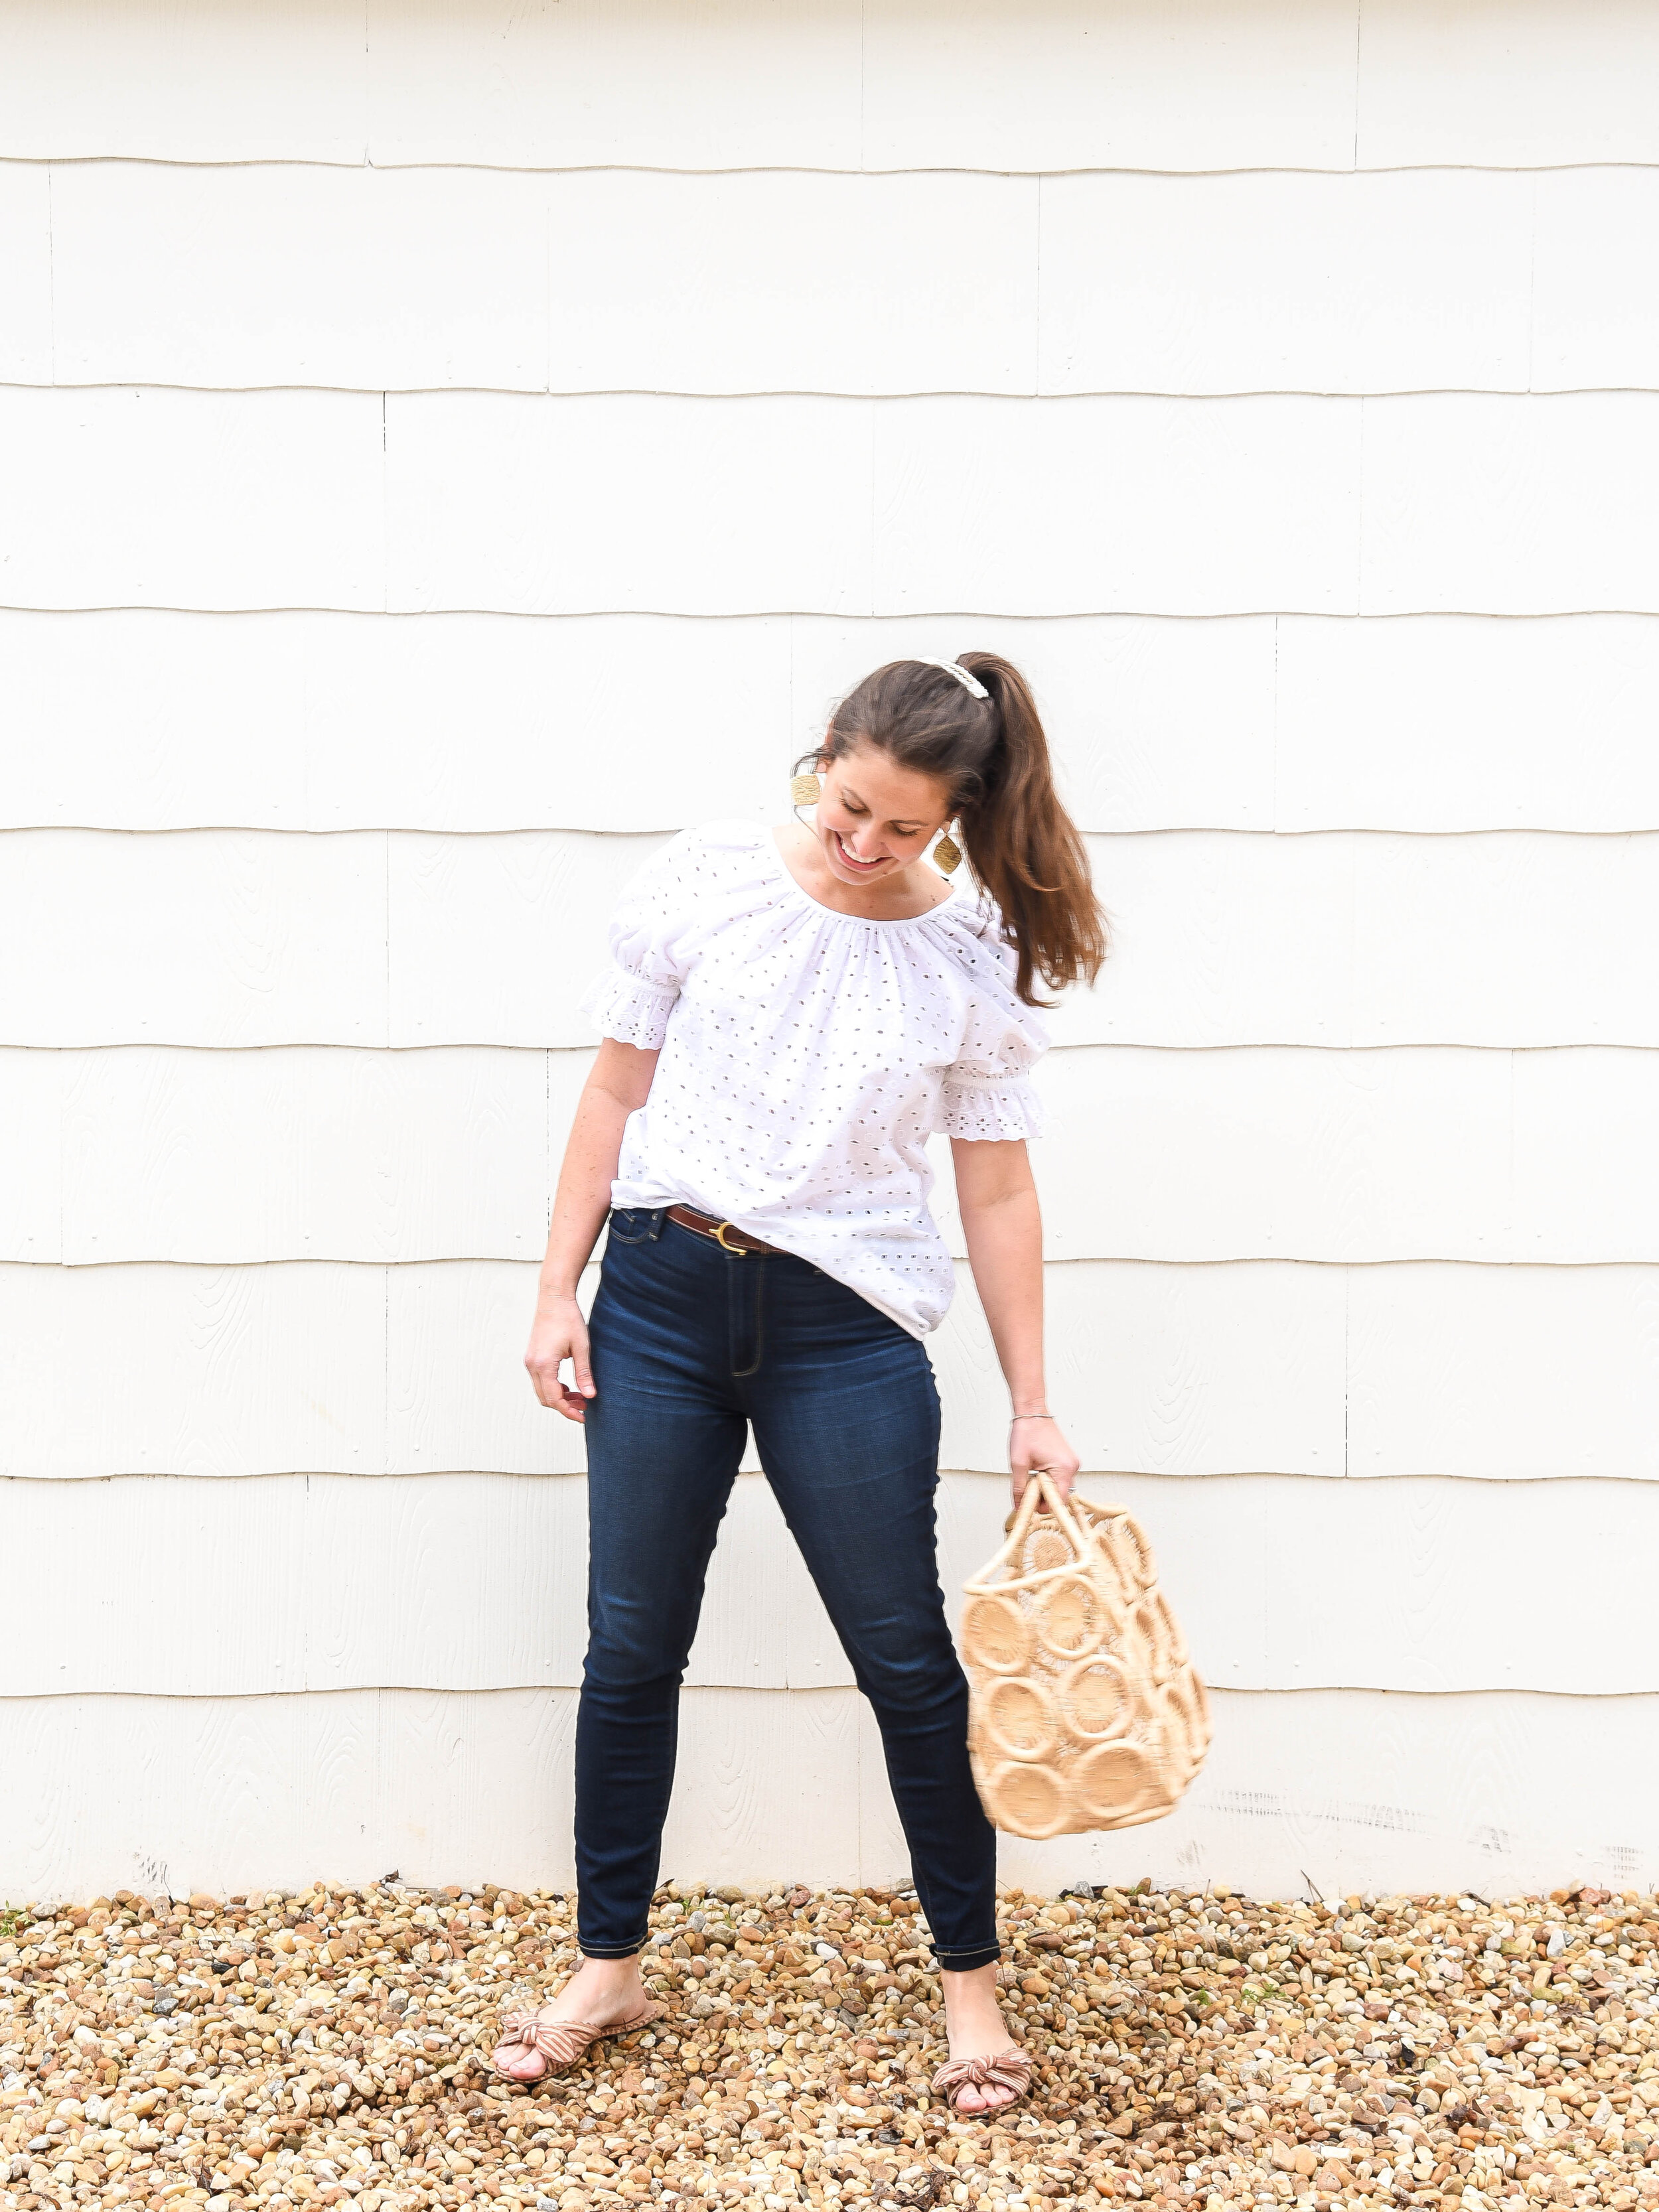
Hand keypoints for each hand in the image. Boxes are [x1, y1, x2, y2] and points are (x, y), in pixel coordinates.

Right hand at [525, 1294, 594, 1421]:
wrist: (554, 1298)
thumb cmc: (568, 1319)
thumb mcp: (581, 1348)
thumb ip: (584, 1373)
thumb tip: (590, 1396)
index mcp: (543, 1365)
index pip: (554, 1398)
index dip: (569, 1411)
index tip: (583, 1417)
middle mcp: (532, 1365)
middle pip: (545, 1398)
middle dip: (565, 1406)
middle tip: (585, 1407)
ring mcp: (530, 1361)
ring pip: (541, 1391)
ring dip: (559, 1397)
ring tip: (580, 1397)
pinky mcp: (532, 1357)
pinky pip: (540, 1380)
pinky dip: (553, 1387)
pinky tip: (569, 1386)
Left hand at [1009, 1415, 1078, 1509]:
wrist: (1032, 1413)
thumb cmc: (1027, 1432)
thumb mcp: (1018, 1463)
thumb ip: (1019, 1488)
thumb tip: (1019, 1506)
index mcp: (1064, 1468)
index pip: (1059, 1501)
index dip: (1043, 1506)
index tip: (1030, 1505)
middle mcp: (1072, 1467)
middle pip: (1061, 1496)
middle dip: (1043, 1497)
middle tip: (1027, 1487)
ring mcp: (1071, 1463)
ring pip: (1060, 1487)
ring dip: (1045, 1488)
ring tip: (1031, 1475)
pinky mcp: (1067, 1461)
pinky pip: (1060, 1478)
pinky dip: (1048, 1480)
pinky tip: (1037, 1471)